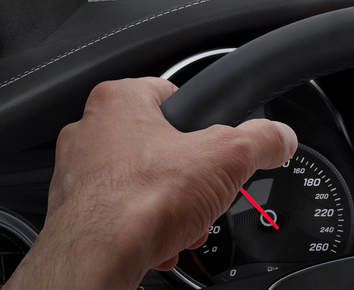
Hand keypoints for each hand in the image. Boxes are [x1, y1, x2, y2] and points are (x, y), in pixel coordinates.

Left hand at [3, 78, 297, 289]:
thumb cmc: (138, 202)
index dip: (202, 120)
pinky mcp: (73, 214)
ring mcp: (76, 174)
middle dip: (188, 175)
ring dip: (169, 205)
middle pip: (161, 144)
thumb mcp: (228, 157)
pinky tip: (161, 240)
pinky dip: (144, 228)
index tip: (216, 142)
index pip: (172, 93)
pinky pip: (121, 215)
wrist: (96, 260)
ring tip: (184, 221)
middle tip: (204, 190)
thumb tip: (280, 137)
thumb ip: (262, 140)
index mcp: (119, 101)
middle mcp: (90, 131)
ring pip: (141, 183)